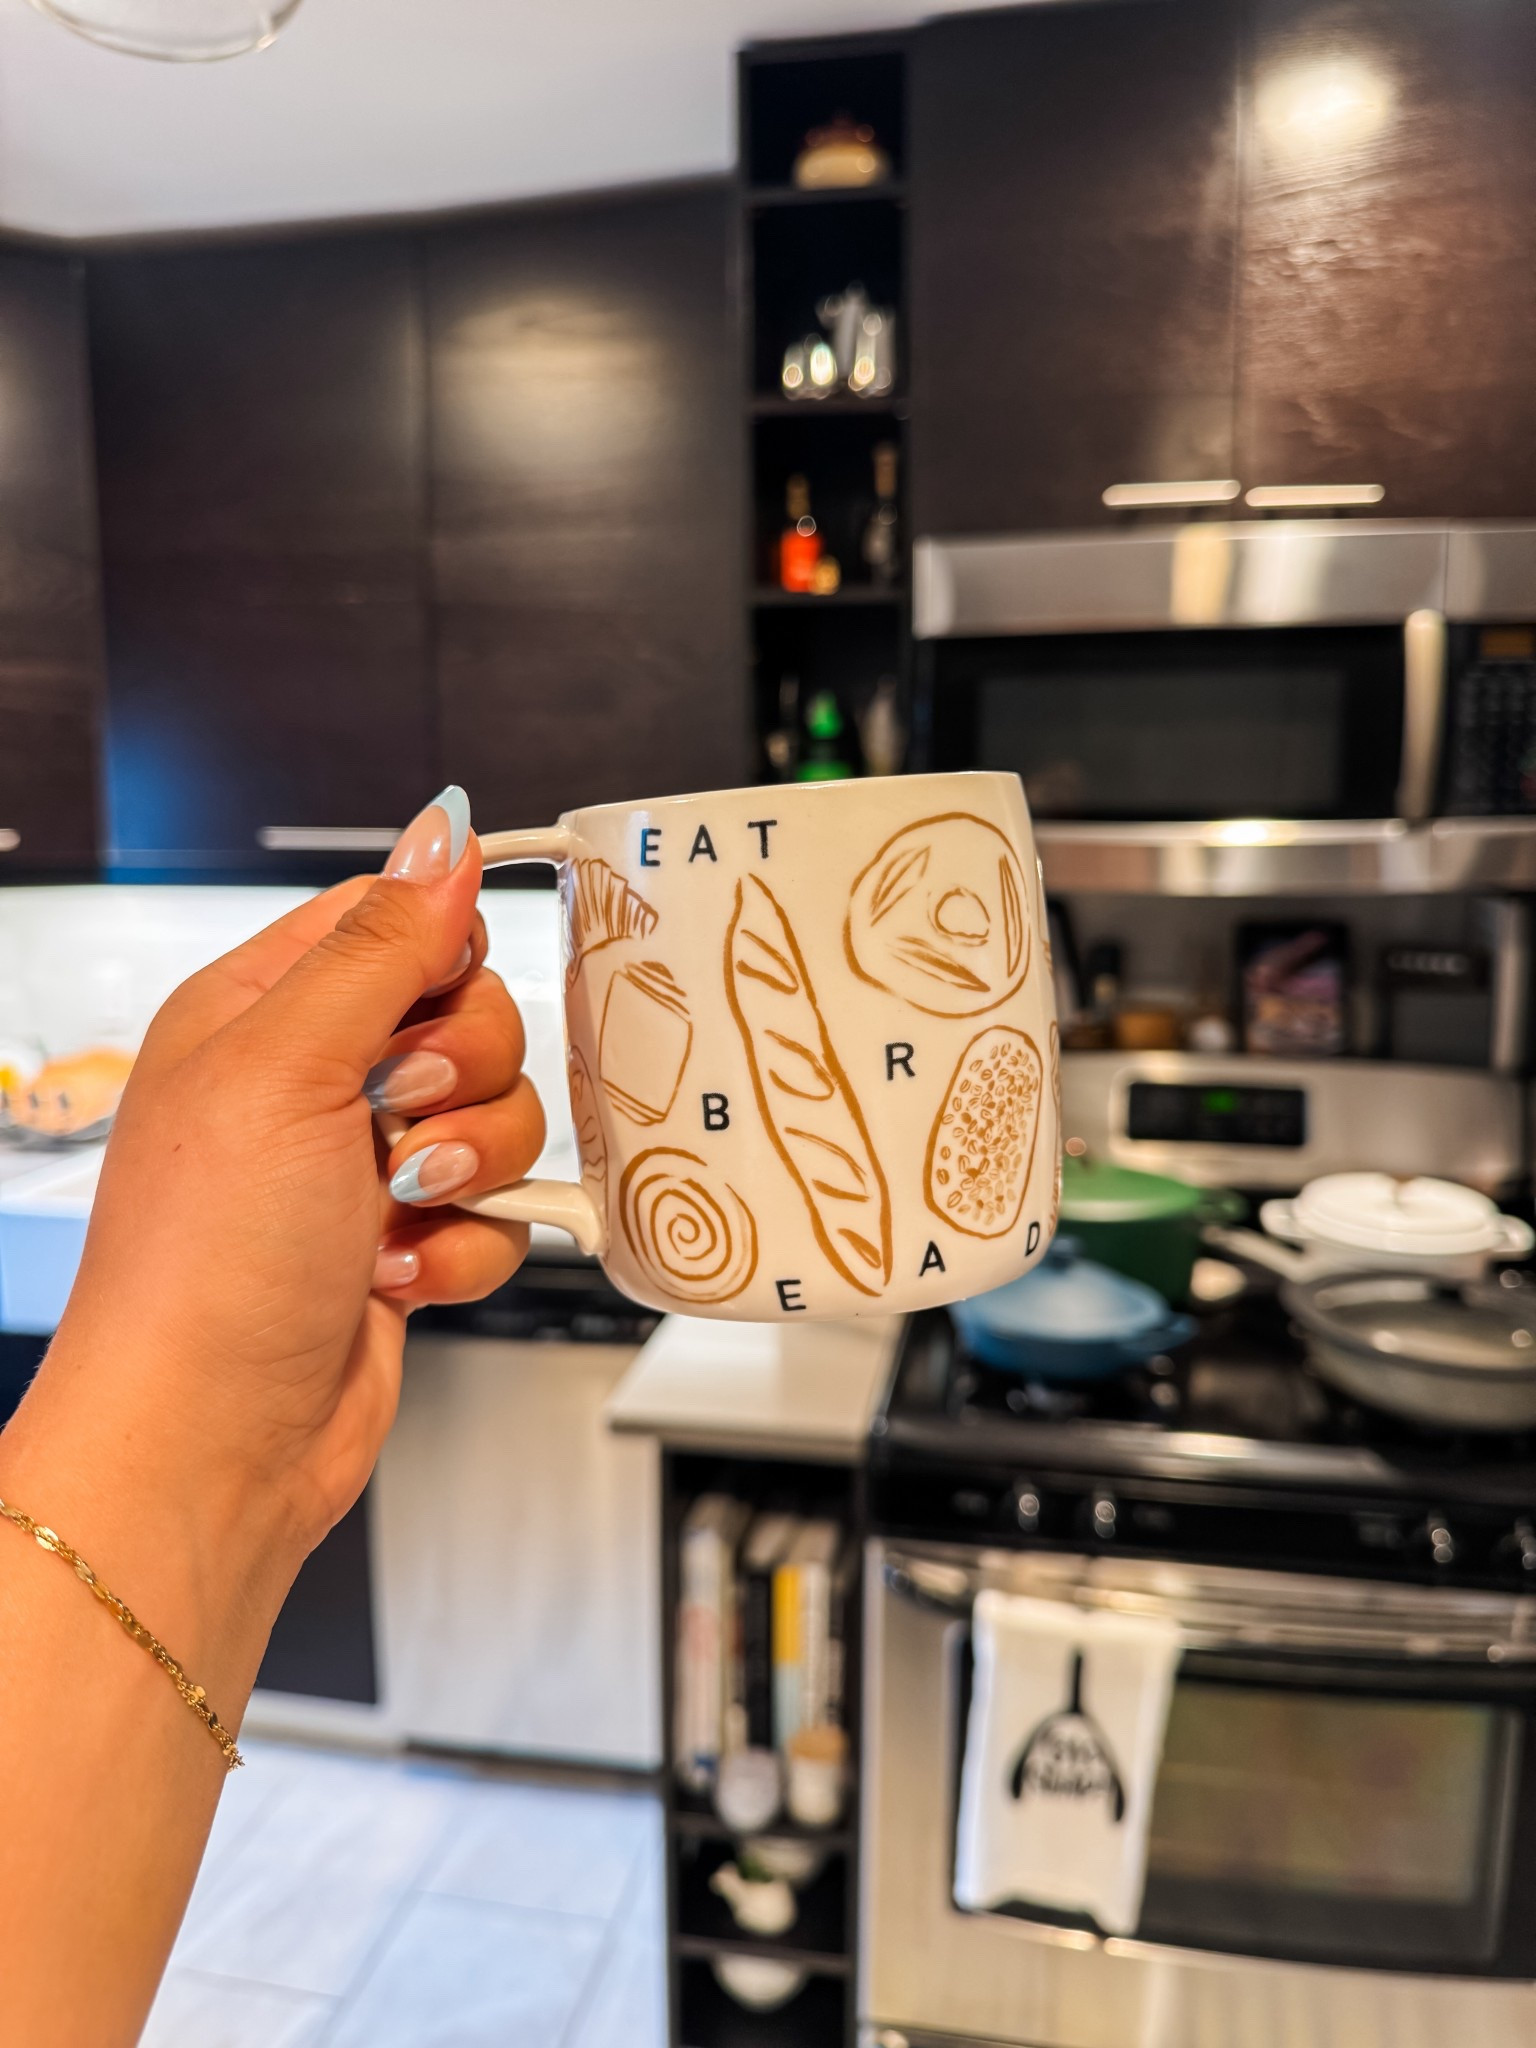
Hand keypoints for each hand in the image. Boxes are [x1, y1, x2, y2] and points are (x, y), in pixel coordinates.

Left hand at [13, 786, 542, 1582]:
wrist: (214, 1444)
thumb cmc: (205, 1267)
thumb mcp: (286, 1067)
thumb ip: (382, 945)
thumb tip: (445, 832)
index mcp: (261, 1010)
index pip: (391, 917)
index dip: (441, 950)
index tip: (438, 1001)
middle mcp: (314, 1081)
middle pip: (469, 1015)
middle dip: (463, 1077)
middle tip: (395, 1121)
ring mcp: (364, 1166)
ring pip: (501, 1116)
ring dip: (469, 1170)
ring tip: (396, 1212)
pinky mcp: (411, 1242)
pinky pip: (500, 1212)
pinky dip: (465, 1249)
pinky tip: (398, 1276)